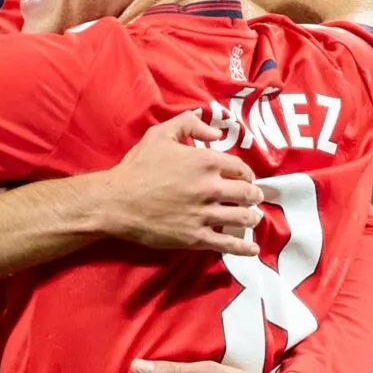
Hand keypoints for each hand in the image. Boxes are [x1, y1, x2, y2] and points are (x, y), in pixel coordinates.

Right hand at [101, 112, 261, 257]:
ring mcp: (205, 214)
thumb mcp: (160, 134)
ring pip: (242, 218)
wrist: (117, 202)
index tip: (245, 177)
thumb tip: (216, 133)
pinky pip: (228, 244)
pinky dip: (244, 247)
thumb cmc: (137, 167)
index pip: (240, 167)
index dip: (246, 173)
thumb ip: (189, 124)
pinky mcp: (196, 237)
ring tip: (254, 218)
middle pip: (247, 193)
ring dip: (252, 218)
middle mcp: (210, 188)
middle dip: (254, 195)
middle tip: (255, 197)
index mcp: (205, 161)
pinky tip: (253, 249)